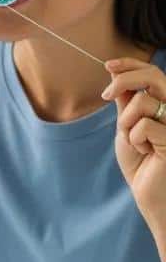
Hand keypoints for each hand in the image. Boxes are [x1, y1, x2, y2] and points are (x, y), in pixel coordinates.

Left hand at [103, 56, 165, 228]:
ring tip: (136, 142)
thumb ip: (127, 104)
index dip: (131, 65)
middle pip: (154, 77)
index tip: (108, 65)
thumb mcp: (128, 129)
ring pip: (143, 103)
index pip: (154, 73)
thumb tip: (116, 76)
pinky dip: (136, 139)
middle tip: (106, 96)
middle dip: (124, 80)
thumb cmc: (142, 164)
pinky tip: (147, 153)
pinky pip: (144, 126)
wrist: (152, 196)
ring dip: (127, 123)